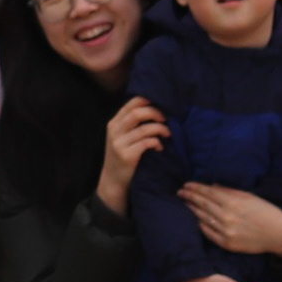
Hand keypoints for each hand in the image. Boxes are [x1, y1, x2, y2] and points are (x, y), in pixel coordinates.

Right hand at [94, 96, 167, 217]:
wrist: (113, 180)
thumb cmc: (123, 155)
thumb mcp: (122, 136)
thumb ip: (132, 123)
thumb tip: (156, 109)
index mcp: (114, 123)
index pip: (132, 102)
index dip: (149, 101)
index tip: (162, 106)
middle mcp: (114, 130)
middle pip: (138, 113)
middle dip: (156, 113)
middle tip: (166, 119)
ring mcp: (119, 143)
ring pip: (145, 128)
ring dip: (161, 129)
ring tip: (168, 134)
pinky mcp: (127, 156)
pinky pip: (147, 143)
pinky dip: (157, 143)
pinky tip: (160, 147)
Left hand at [180, 183, 281, 258]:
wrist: (278, 234)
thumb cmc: (265, 211)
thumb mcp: (249, 196)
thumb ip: (229, 191)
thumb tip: (211, 186)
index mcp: (233, 202)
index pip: (207, 193)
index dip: (195, 188)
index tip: (186, 185)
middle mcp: (227, 217)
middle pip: (201, 204)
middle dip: (189, 197)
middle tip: (180, 192)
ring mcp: (226, 231)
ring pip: (202, 218)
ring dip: (191, 210)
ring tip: (185, 203)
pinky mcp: (227, 243)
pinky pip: (208, 233)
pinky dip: (200, 225)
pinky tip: (195, 219)